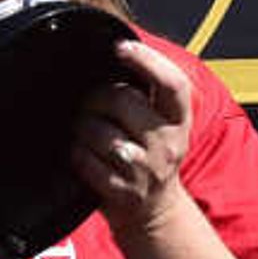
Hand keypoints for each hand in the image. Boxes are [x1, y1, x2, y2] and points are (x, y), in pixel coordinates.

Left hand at [76, 39, 194, 236]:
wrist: (154, 211)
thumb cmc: (150, 155)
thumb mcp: (162, 123)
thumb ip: (147, 92)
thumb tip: (118, 50)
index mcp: (180, 119)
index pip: (172, 83)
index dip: (147, 60)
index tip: (121, 47)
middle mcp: (168, 143)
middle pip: (123, 101)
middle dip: (96, 97)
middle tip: (90, 104)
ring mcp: (147, 170)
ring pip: (100, 132)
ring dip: (82, 128)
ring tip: (85, 131)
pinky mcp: (124, 192)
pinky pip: (87, 162)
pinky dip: (77, 155)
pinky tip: (83, 154)